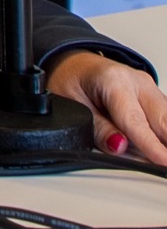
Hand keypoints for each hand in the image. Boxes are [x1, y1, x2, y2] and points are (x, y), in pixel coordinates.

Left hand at [44, 51, 166, 161]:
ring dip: (165, 141)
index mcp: (113, 80)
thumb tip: (119, 147)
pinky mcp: (156, 98)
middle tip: (164, 164)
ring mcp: (150, 89)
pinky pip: (166, 120)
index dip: (151, 145)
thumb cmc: (71, 79)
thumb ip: (97, 128)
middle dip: (166, 144)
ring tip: (161, 157)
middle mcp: (137, 82)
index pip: (135, 120)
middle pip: (163, 120)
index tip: (163, 162)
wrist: (75, 64)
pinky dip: (164, 135)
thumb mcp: (72, 102)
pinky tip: (161, 149)